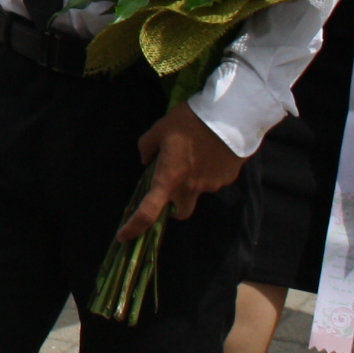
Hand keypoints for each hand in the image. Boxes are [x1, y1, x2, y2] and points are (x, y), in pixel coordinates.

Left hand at [117, 100, 240, 241]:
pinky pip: (214, 180)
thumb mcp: (159, 128)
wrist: (229, 115)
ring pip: (198, 192)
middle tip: (171, 187)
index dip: (134, 227)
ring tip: (197, 154)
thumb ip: (147, 147)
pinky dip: (210, 171)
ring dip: (193, 181)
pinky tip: (211, 152)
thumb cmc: (189, 121)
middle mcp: (190, 188)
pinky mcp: (228, 179)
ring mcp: (211, 185)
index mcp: (169, 178)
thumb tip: (147, 160)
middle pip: (180, 212)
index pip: (148, 212)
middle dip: (173, 207)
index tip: (124, 237)